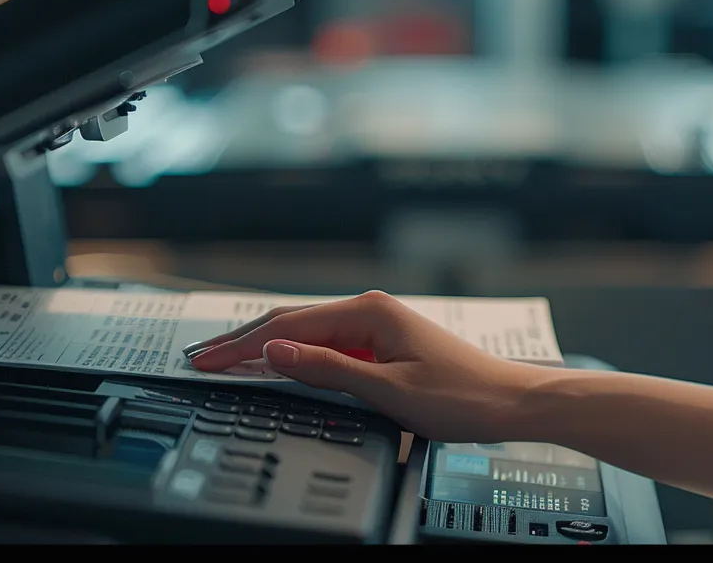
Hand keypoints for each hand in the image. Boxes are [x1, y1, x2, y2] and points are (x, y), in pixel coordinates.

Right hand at [183, 291, 545, 442]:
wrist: (512, 402)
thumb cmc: (463, 397)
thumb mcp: (389, 389)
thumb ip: (327, 368)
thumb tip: (275, 350)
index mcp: (368, 311)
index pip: (288, 324)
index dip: (241, 344)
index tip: (206, 360)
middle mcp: (370, 310)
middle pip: (291, 321)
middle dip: (242, 340)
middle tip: (200, 358)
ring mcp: (376, 327)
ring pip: (306, 332)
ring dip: (265, 346)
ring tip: (225, 358)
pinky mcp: (383, 345)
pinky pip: (327, 346)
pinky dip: (294, 355)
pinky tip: (276, 364)